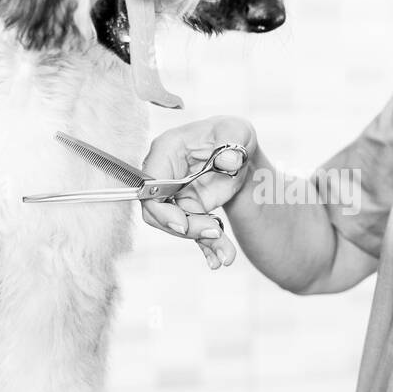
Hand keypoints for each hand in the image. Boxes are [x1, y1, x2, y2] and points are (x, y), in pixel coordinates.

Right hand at [139, 115, 255, 269]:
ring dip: (203, 241)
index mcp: (168, 150)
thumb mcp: (237, 131)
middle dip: (187, 227)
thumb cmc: (232, 135)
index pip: (150, 184)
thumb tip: (228, 160)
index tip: (183, 224)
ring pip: (179, 227)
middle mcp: (166, 174)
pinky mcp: (188, 212)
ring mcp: (175, 196)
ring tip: (227, 253)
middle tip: (216, 232)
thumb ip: (233, 142)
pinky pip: (193, 234)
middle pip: (159, 212)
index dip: (160, 207)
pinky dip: (208, 248)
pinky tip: (220, 259)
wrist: (242, 152)